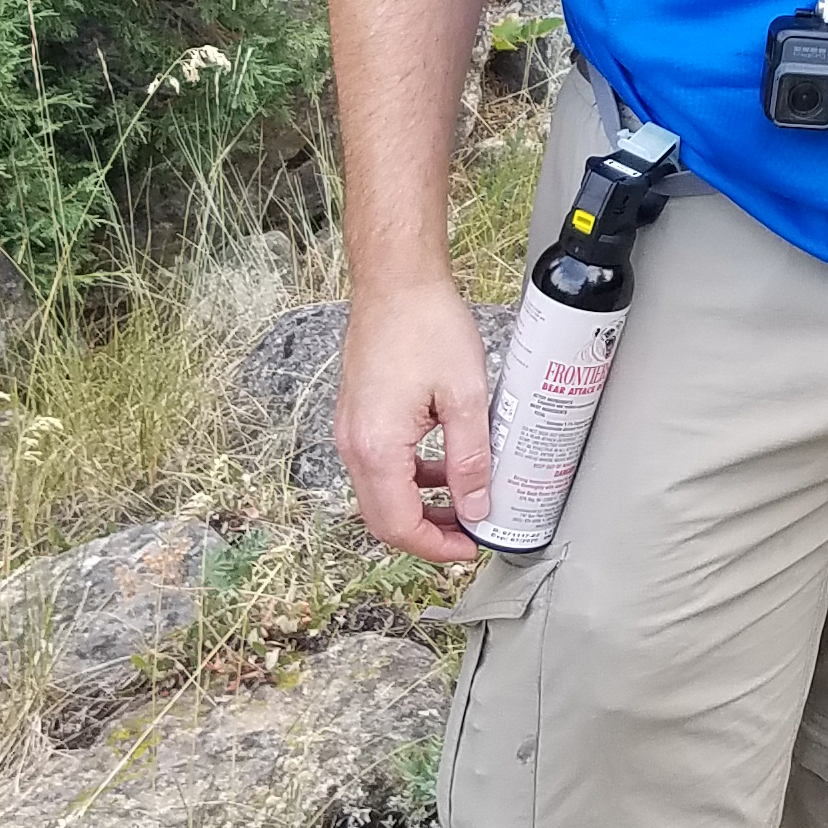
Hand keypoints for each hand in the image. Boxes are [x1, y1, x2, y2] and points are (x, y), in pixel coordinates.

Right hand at [336, 274, 493, 564]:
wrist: (396, 281)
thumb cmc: (426, 325)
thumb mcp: (464, 396)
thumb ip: (471, 459)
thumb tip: (476, 507)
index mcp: (377, 448)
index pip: (399, 525)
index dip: (436, 547)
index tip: (470, 547)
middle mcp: (354, 445)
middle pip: (384, 517)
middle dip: (428, 532)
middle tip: (469, 533)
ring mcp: (351, 430)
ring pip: (382, 492)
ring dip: (421, 505)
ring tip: (465, 501)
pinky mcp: (359, 416)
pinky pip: (381, 464)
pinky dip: (412, 477)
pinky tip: (445, 466)